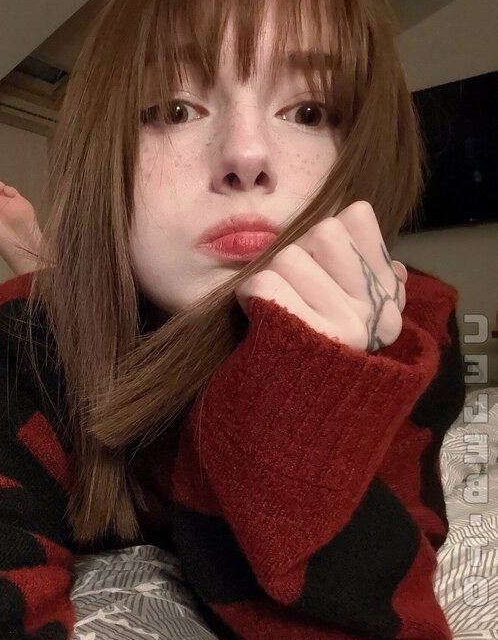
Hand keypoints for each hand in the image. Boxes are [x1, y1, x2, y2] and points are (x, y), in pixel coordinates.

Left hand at [234, 201, 407, 352]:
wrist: (294, 422)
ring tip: (275, 306)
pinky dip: (250, 294)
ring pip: (288, 256)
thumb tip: (358, 217)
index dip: (324, 238)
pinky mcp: (305, 337)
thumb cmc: (313, 357)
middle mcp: (375, 309)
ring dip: (270, 277)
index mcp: (389, 296)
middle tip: (291, 289)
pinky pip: (264, 284)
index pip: (356, 217)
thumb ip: (360, 264)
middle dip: (295, 254)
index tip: (318, 269)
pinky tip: (257, 313)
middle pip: (321, 231)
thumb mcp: (352, 310)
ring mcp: (345, 324)